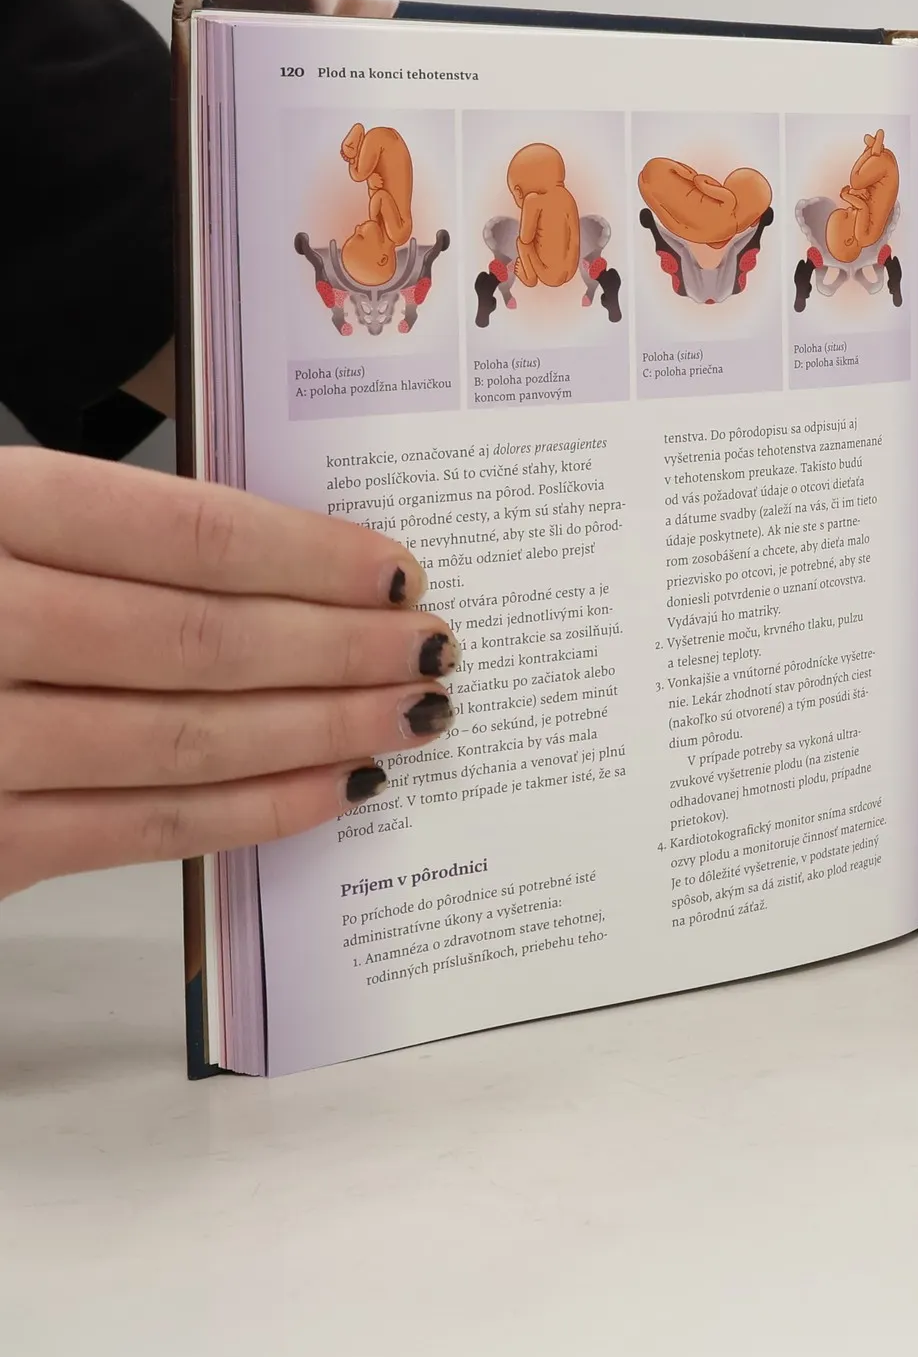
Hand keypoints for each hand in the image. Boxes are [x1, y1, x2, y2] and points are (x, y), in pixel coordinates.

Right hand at [0, 449, 458, 898]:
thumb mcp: (4, 527)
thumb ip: (109, 537)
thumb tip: (294, 563)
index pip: (182, 535)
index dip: (309, 556)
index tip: (399, 571)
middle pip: (200, 641)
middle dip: (340, 650)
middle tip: (436, 650)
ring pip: (184, 739)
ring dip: (321, 730)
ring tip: (412, 716)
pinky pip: (138, 828)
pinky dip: (254, 811)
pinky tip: (336, 788)